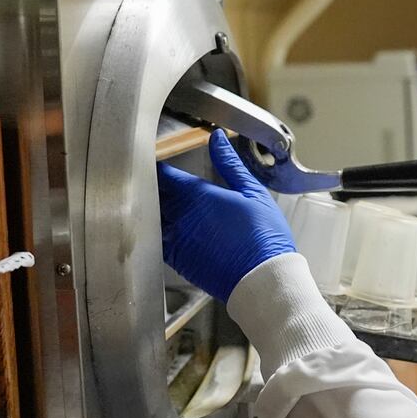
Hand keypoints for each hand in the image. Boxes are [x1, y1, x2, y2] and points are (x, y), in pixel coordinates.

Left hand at [157, 130, 295, 301]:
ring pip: (152, 218)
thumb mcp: (253, 192)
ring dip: (153, 210)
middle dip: (154, 186)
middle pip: (154, 194)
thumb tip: (215, 138)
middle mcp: (180, 215)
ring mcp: (176, 239)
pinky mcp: (176, 260)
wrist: (262, 279)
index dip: (160, 166)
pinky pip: (156, 240)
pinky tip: (168, 230)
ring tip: (160, 204)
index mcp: (198, 194)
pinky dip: (156, 232)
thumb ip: (230, 164)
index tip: (159, 160)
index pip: (165, 174)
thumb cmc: (264, 236)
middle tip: (158, 181)